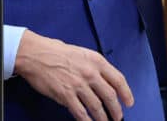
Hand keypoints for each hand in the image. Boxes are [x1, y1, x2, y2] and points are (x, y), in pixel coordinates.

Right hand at [14, 31, 133, 120]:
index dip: (126, 93)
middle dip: (116, 109)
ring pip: (96, 106)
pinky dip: (86, 120)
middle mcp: (90, 73)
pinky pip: (80, 112)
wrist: (36, 54)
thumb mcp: (83, 54)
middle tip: (119, 117)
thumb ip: (94, 67)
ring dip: (103, 117)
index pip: (118, 79)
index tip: (129, 102)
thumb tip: (103, 81)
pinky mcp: (66, 95)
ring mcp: (78, 85)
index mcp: (97, 61)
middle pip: (110, 95)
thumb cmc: (57, 52)